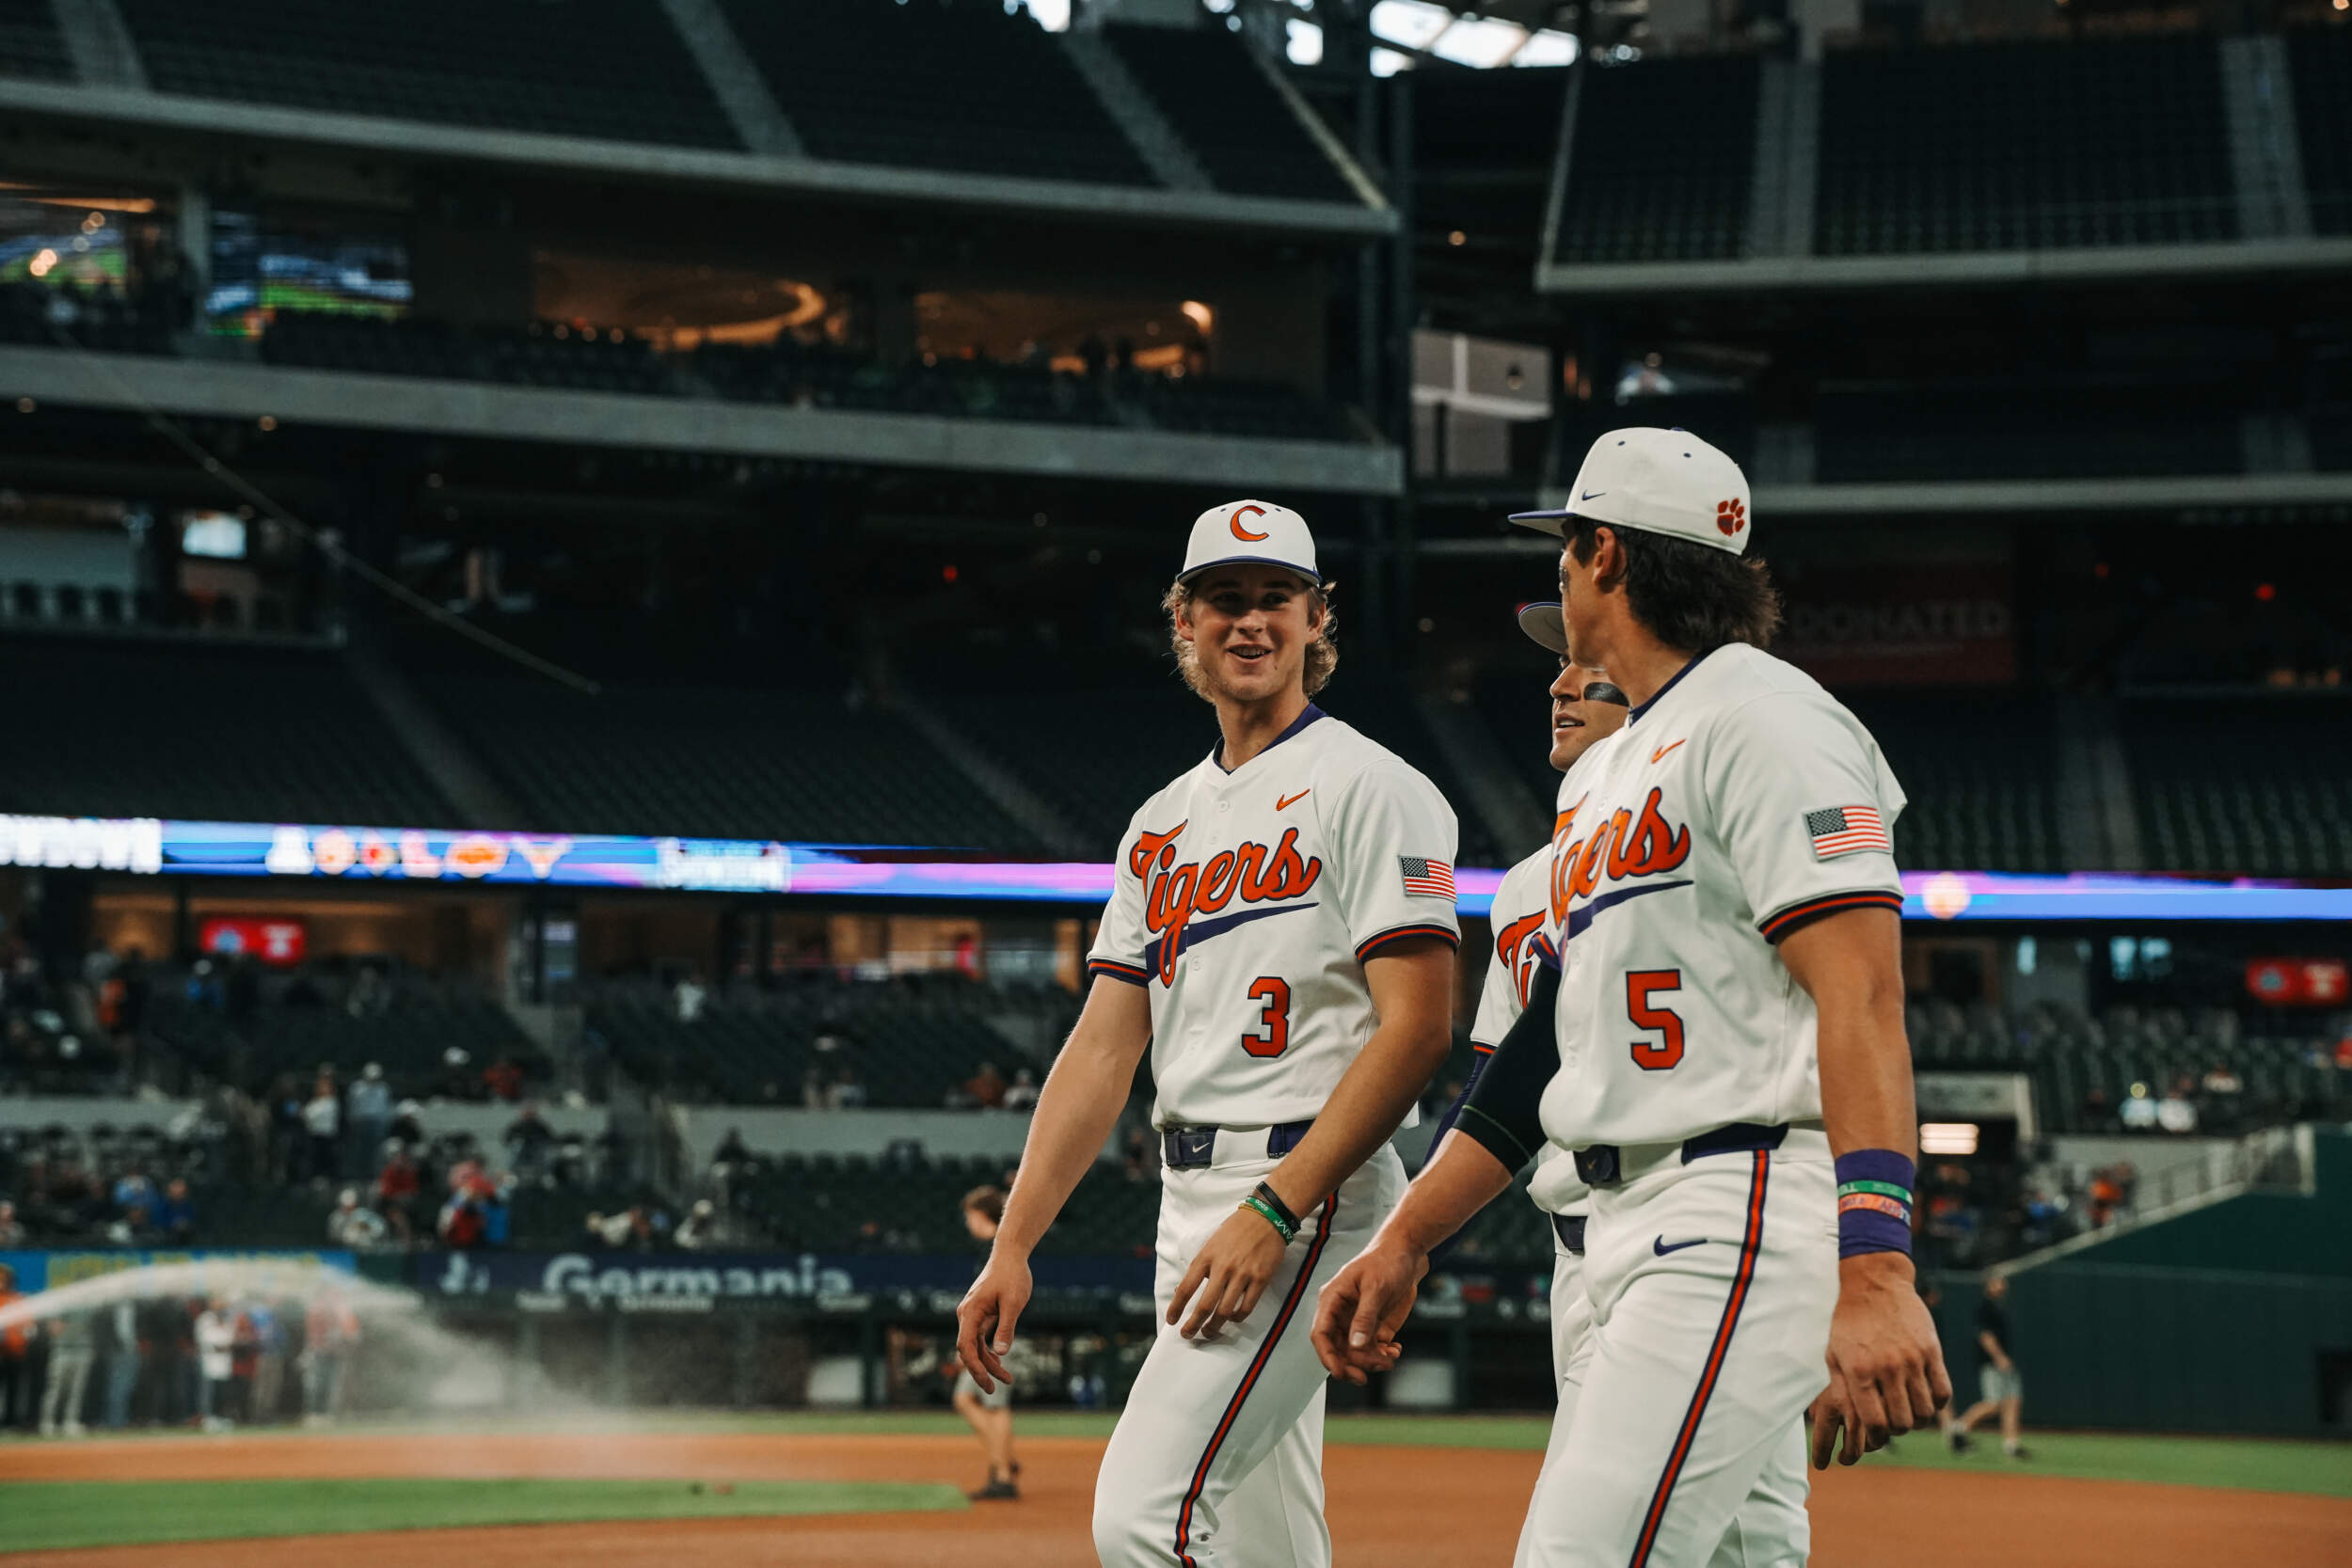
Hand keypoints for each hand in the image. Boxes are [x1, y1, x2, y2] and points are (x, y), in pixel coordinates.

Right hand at [954, 1251, 1031, 1393]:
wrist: (1010, 1254)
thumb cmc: (1012, 1275)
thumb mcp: (1013, 1303)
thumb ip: (1006, 1327)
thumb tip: (1001, 1353)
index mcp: (971, 1311)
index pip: (966, 1346)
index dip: (974, 1367)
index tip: (987, 1383)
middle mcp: (967, 1314)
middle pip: (969, 1350)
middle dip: (982, 1371)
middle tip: (995, 1389)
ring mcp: (973, 1314)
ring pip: (977, 1345)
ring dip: (989, 1362)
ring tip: (1008, 1379)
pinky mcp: (981, 1313)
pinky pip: (981, 1337)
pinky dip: (989, 1350)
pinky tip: (999, 1361)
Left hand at [1168, 1205, 1289, 1338]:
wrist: (1266, 1217)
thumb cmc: (1235, 1230)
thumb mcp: (1211, 1243)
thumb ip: (1201, 1266)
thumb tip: (1187, 1289)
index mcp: (1206, 1257)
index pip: (1185, 1288)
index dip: (1176, 1308)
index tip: (1171, 1320)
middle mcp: (1222, 1268)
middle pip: (1204, 1306)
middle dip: (1193, 1325)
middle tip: (1188, 1334)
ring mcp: (1242, 1275)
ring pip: (1225, 1311)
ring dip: (1214, 1326)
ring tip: (1209, 1332)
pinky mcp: (1260, 1279)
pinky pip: (1247, 1307)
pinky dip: (1238, 1317)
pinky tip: (1233, 1319)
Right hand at [1310, 1234, 1426, 1382]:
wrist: (1408, 1254)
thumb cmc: (1386, 1261)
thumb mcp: (1375, 1288)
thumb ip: (1365, 1317)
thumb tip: (1355, 1345)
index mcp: (1332, 1300)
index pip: (1321, 1334)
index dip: (1327, 1356)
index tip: (1340, 1372)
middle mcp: (1342, 1315)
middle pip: (1337, 1349)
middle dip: (1352, 1364)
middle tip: (1367, 1376)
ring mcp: (1358, 1322)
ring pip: (1356, 1354)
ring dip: (1371, 1361)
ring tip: (1390, 1357)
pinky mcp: (1374, 1327)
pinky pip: (1373, 1350)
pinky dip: (1383, 1356)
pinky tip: (1395, 1350)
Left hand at [1808, 1253, 1949, 1468]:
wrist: (1872, 1283)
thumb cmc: (1847, 1321)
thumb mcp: (1832, 1353)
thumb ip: (1839, 1388)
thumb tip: (1844, 1422)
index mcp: (1859, 1371)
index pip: (1875, 1423)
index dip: (1878, 1438)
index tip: (1877, 1437)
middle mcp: (1888, 1367)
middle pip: (1903, 1422)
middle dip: (1897, 1430)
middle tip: (1893, 1424)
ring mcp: (1913, 1359)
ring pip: (1925, 1411)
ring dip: (1918, 1419)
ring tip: (1909, 1413)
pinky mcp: (1931, 1350)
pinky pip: (1943, 1392)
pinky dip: (1936, 1403)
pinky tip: (1925, 1399)